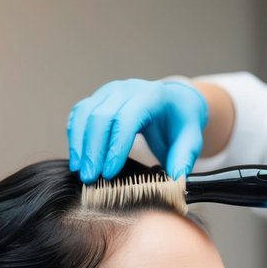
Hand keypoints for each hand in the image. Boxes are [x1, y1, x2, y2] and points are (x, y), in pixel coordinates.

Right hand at [67, 78, 207, 181]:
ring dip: (80, 145)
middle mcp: (127, 88)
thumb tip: (176, 178)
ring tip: (81, 172)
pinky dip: (75, 137)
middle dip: (94, 151)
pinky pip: (79, 115)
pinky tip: (77, 159)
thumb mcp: (191, 139)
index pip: (127, 118)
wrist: (174, 103)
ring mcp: (109, 91)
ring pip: (85, 114)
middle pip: (102, 117)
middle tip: (91, 179)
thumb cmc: (181, 123)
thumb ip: (184, 158)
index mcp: (152, 96)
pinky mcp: (97, 98)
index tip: (109, 173)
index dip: (115, 147)